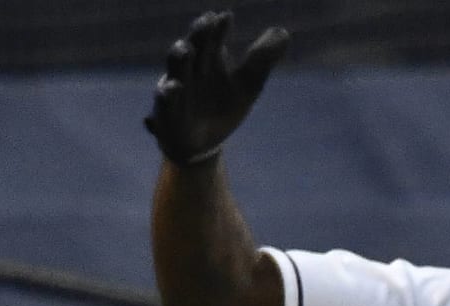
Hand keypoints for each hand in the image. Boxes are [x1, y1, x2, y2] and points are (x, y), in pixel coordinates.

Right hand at [144, 11, 288, 165]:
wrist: (202, 143)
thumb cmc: (222, 107)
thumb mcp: (247, 85)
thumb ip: (262, 59)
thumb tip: (284, 32)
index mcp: (209, 59)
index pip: (214, 38)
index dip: (219, 27)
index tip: (227, 16)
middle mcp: (191, 69)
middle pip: (194, 47)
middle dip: (199, 35)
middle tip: (208, 21)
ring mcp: (177, 88)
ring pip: (176, 70)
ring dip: (180, 59)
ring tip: (187, 49)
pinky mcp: (168, 112)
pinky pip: (165, 101)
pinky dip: (168, 95)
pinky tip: (173, 88)